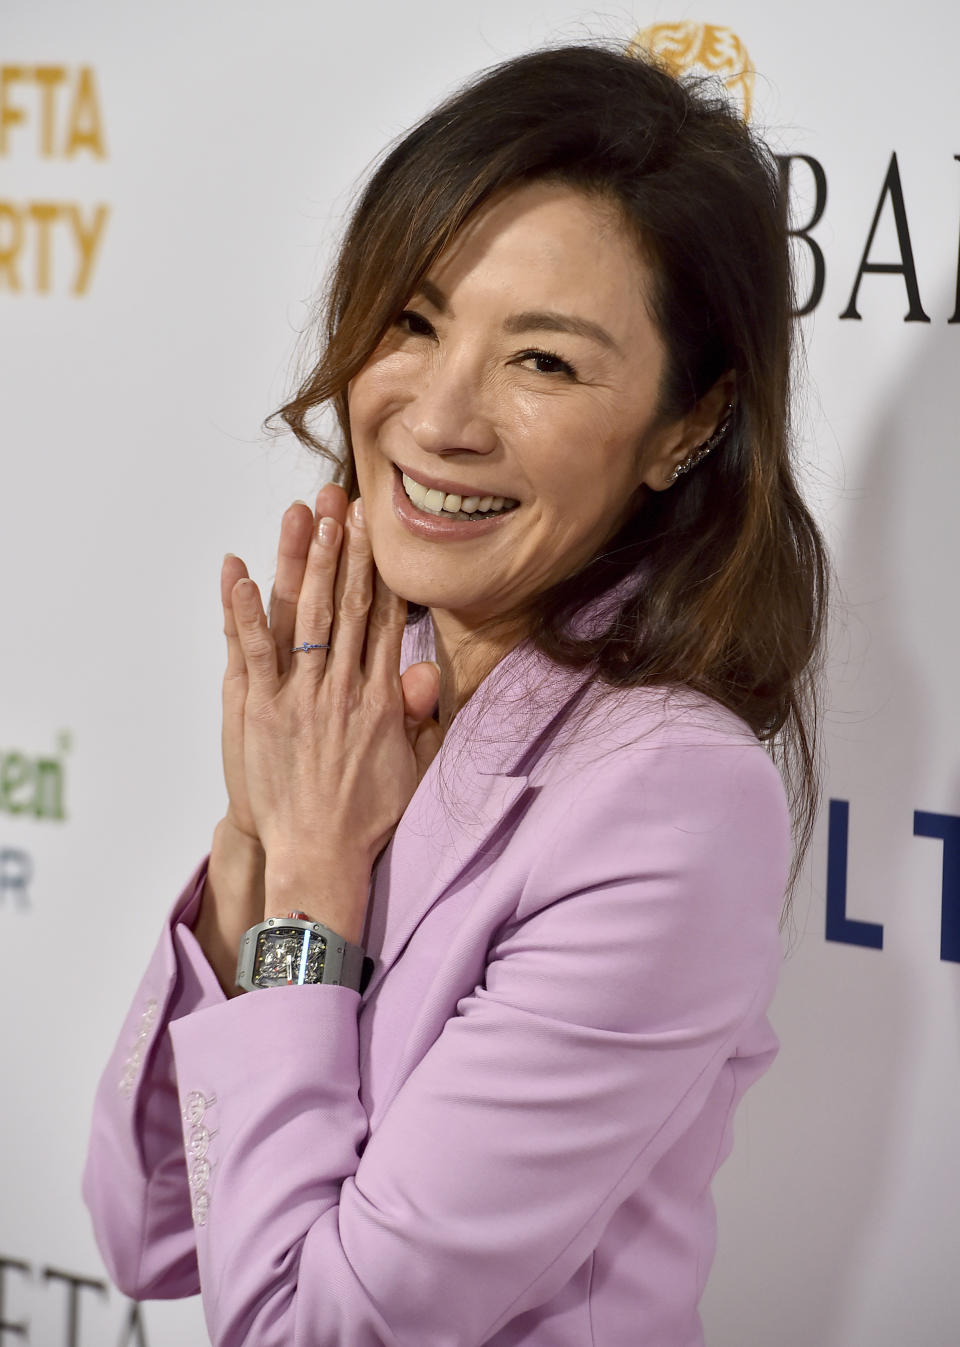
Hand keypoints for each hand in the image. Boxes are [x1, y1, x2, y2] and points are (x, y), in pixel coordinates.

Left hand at [231, 488, 441, 940]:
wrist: (321, 856)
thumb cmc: (367, 819)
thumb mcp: (411, 767)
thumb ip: (418, 717)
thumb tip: (425, 673)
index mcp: (381, 699)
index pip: (382, 619)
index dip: (379, 571)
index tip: (378, 531)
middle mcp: (342, 688)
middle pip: (345, 604)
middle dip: (344, 549)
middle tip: (343, 501)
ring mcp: (299, 697)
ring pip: (304, 615)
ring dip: (305, 562)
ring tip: (306, 516)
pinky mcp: (258, 711)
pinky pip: (250, 651)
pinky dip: (244, 611)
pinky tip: (240, 572)